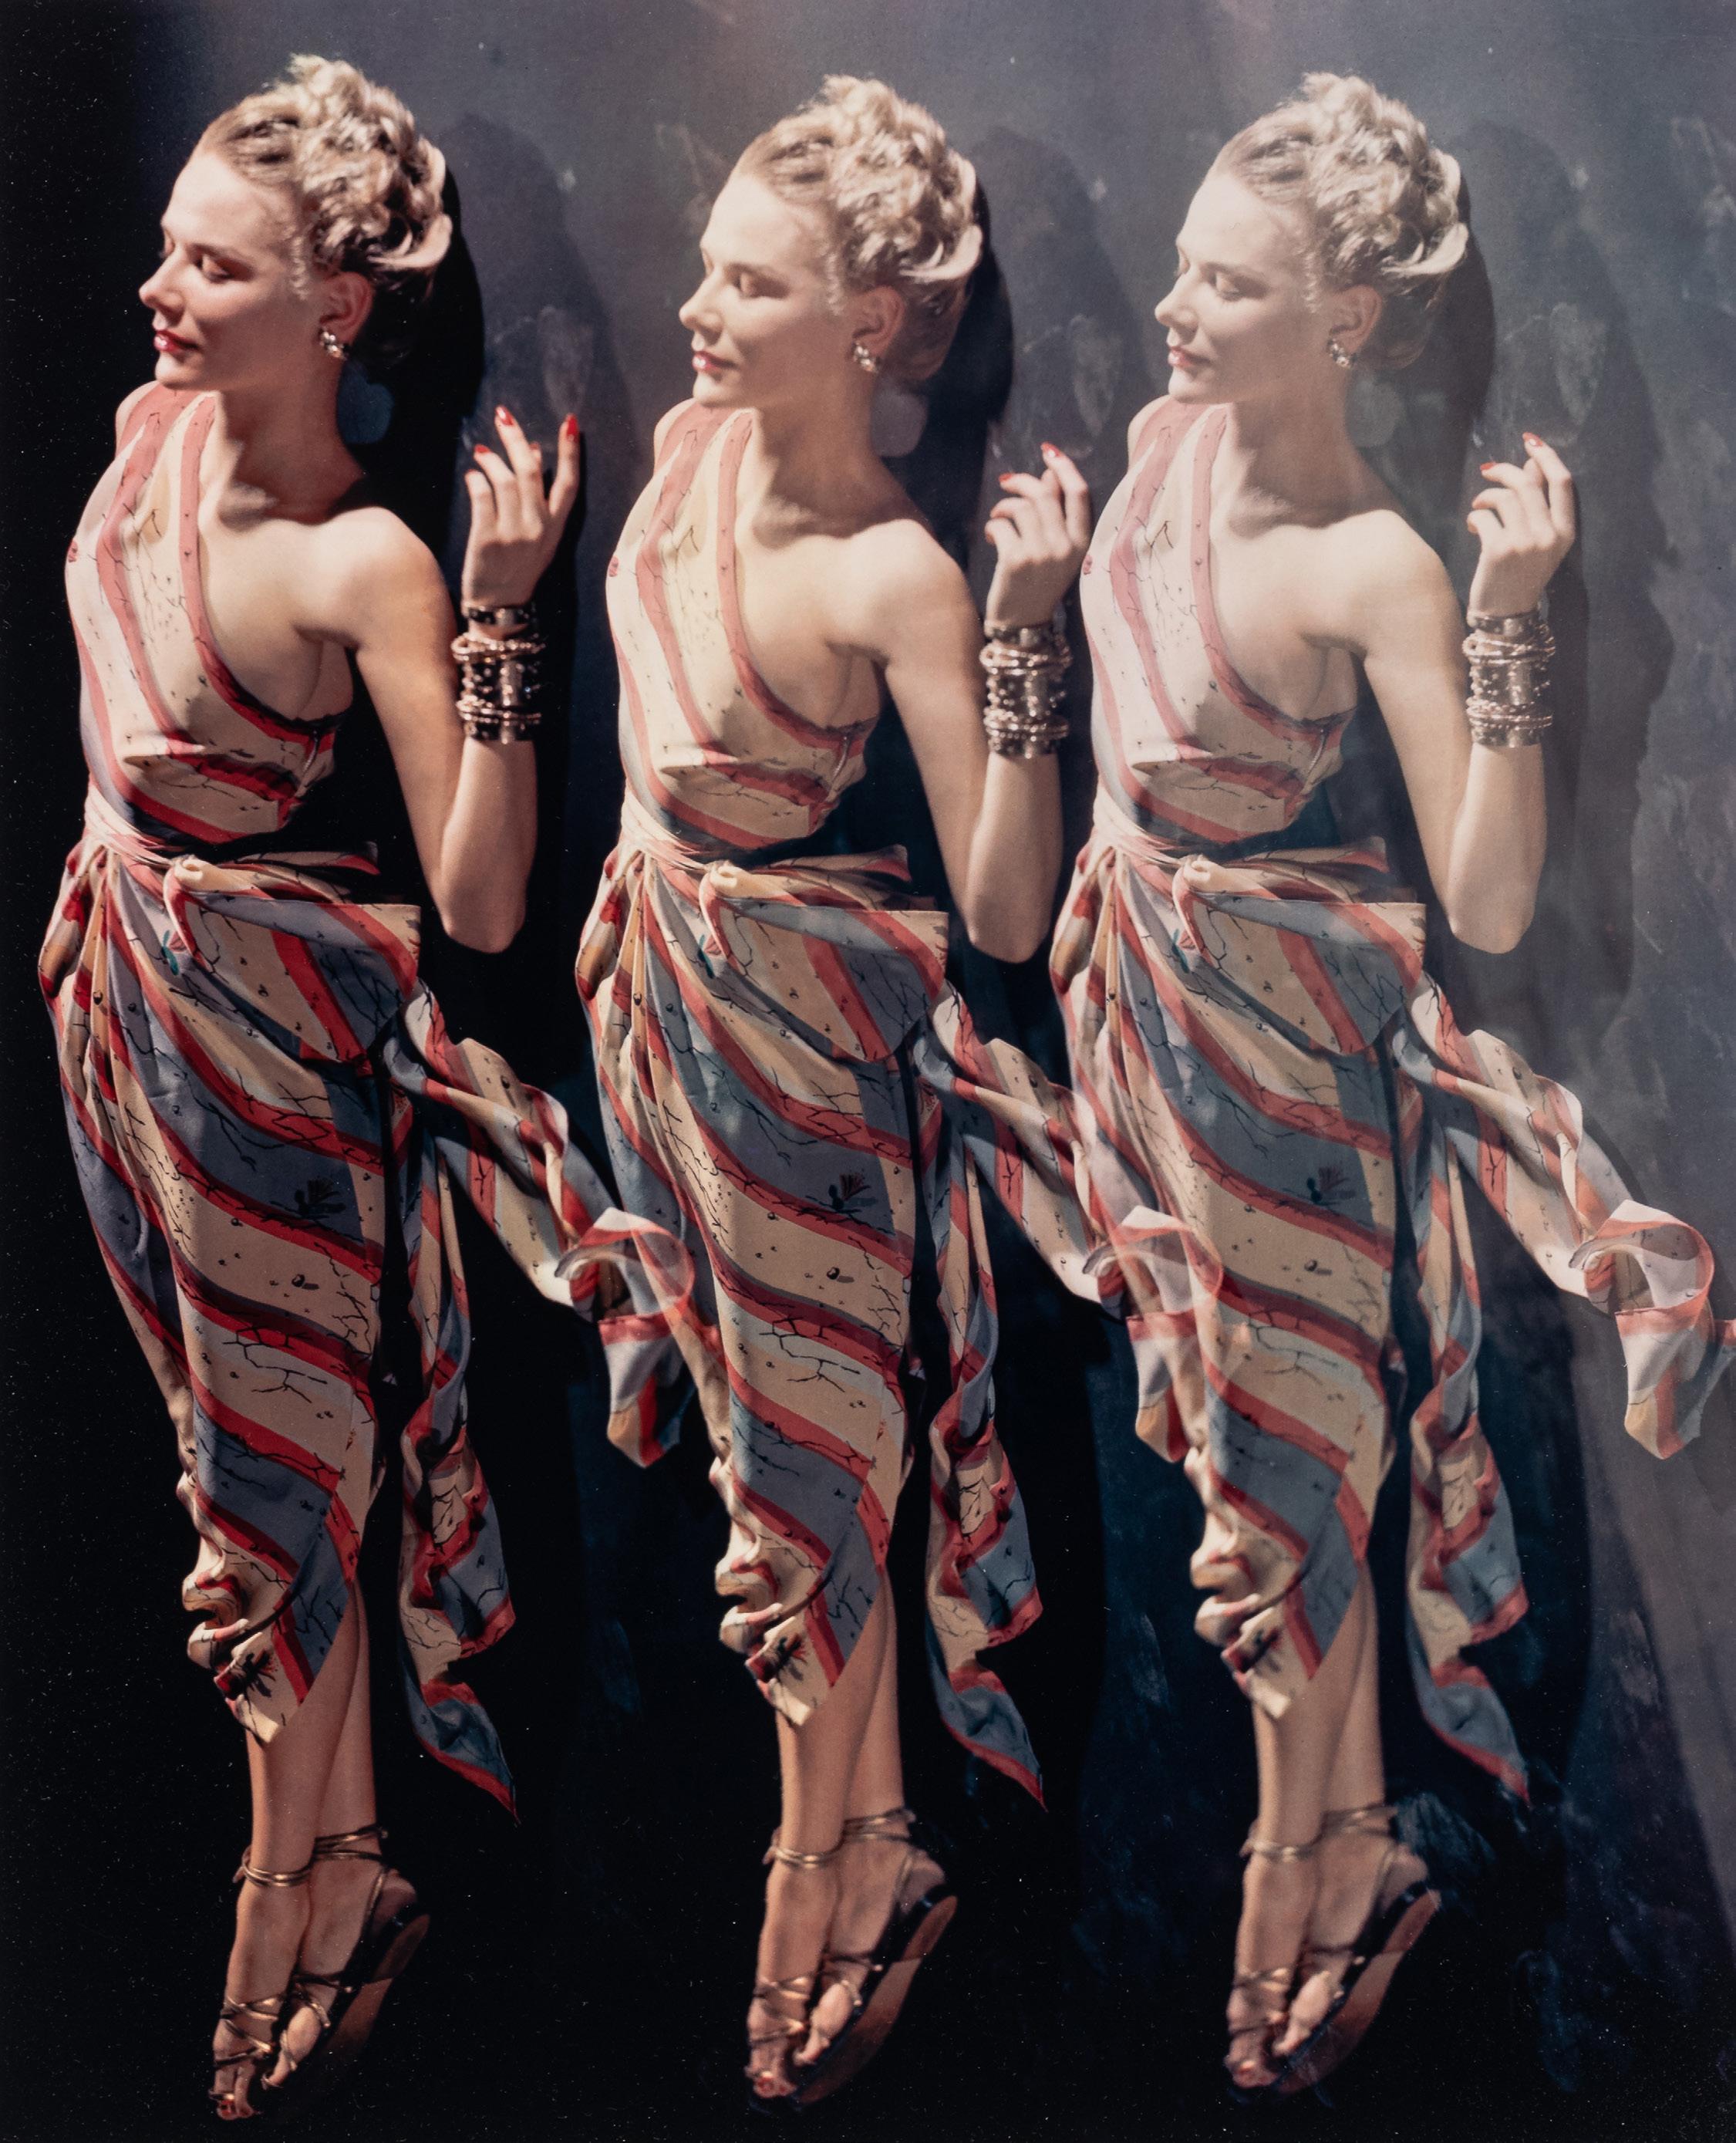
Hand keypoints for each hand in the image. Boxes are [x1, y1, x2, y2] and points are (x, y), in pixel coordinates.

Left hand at [461, 405, 581, 611]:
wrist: (499, 606)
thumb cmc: (518, 566)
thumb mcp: (538, 535)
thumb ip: (538, 495)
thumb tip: (534, 451)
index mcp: (555, 527)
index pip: (569, 484)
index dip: (570, 452)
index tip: (569, 422)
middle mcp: (538, 529)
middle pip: (531, 472)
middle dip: (516, 439)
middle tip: (503, 417)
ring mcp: (513, 534)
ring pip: (505, 481)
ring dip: (491, 460)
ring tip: (481, 453)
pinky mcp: (488, 538)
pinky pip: (482, 496)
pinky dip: (476, 480)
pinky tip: (472, 476)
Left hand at [983, 443, 1091, 628]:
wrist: (1023, 625)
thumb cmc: (1039, 585)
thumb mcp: (1058, 553)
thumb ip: (1057, 516)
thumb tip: (1049, 477)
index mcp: (1082, 543)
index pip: (1079, 493)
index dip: (1064, 467)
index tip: (1048, 452)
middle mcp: (1065, 547)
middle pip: (1045, 494)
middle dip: (1022, 481)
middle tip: (1006, 482)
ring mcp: (1041, 554)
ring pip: (1022, 507)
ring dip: (1004, 505)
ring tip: (998, 517)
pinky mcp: (1016, 560)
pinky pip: (1002, 525)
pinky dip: (992, 525)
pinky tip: (991, 536)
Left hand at [1466, 432, 1574, 617]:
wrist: (1505, 615)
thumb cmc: (1520, 576)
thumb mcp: (1539, 543)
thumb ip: (1538, 506)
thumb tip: (1530, 466)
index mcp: (1565, 532)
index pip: (1562, 483)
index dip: (1547, 456)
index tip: (1530, 441)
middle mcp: (1549, 536)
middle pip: (1528, 484)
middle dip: (1505, 470)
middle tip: (1488, 471)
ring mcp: (1525, 543)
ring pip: (1505, 497)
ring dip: (1486, 496)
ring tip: (1479, 507)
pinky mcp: (1500, 550)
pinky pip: (1485, 516)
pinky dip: (1475, 517)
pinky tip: (1473, 526)